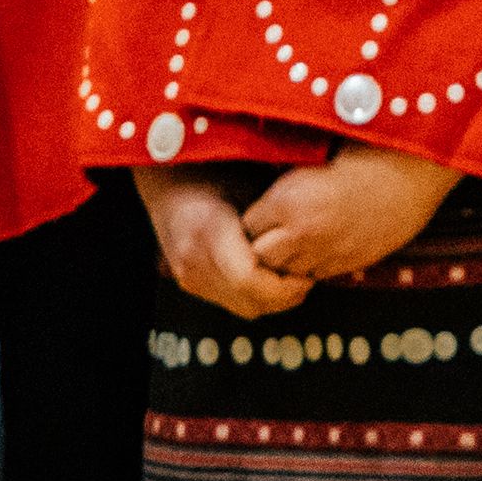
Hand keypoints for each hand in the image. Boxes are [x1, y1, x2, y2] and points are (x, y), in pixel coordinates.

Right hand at [135, 167, 314, 320]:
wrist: (167, 182)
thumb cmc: (213, 171)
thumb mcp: (246, 182)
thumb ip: (272, 213)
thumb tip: (314, 228)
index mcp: (208, 230)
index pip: (248, 279)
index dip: (283, 285)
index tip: (308, 273)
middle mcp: (194, 261)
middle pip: (250, 301)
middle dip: (285, 296)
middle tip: (308, 276)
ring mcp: (189, 277)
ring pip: (245, 308)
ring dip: (273, 300)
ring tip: (292, 276)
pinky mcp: (190, 285)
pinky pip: (233, 303)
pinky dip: (256, 296)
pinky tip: (270, 276)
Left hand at [243, 145, 462, 281]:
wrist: (402, 175)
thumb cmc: (355, 158)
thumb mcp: (307, 166)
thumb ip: (281, 191)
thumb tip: (259, 205)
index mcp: (287, 201)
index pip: (247, 225)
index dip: (253, 219)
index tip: (263, 211)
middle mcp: (301, 232)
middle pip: (261, 255)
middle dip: (263, 244)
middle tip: (274, 231)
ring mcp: (324, 252)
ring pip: (287, 271)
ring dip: (287, 259)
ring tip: (298, 241)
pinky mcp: (345, 264)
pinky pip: (315, 275)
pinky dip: (312, 265)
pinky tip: (321, 247)